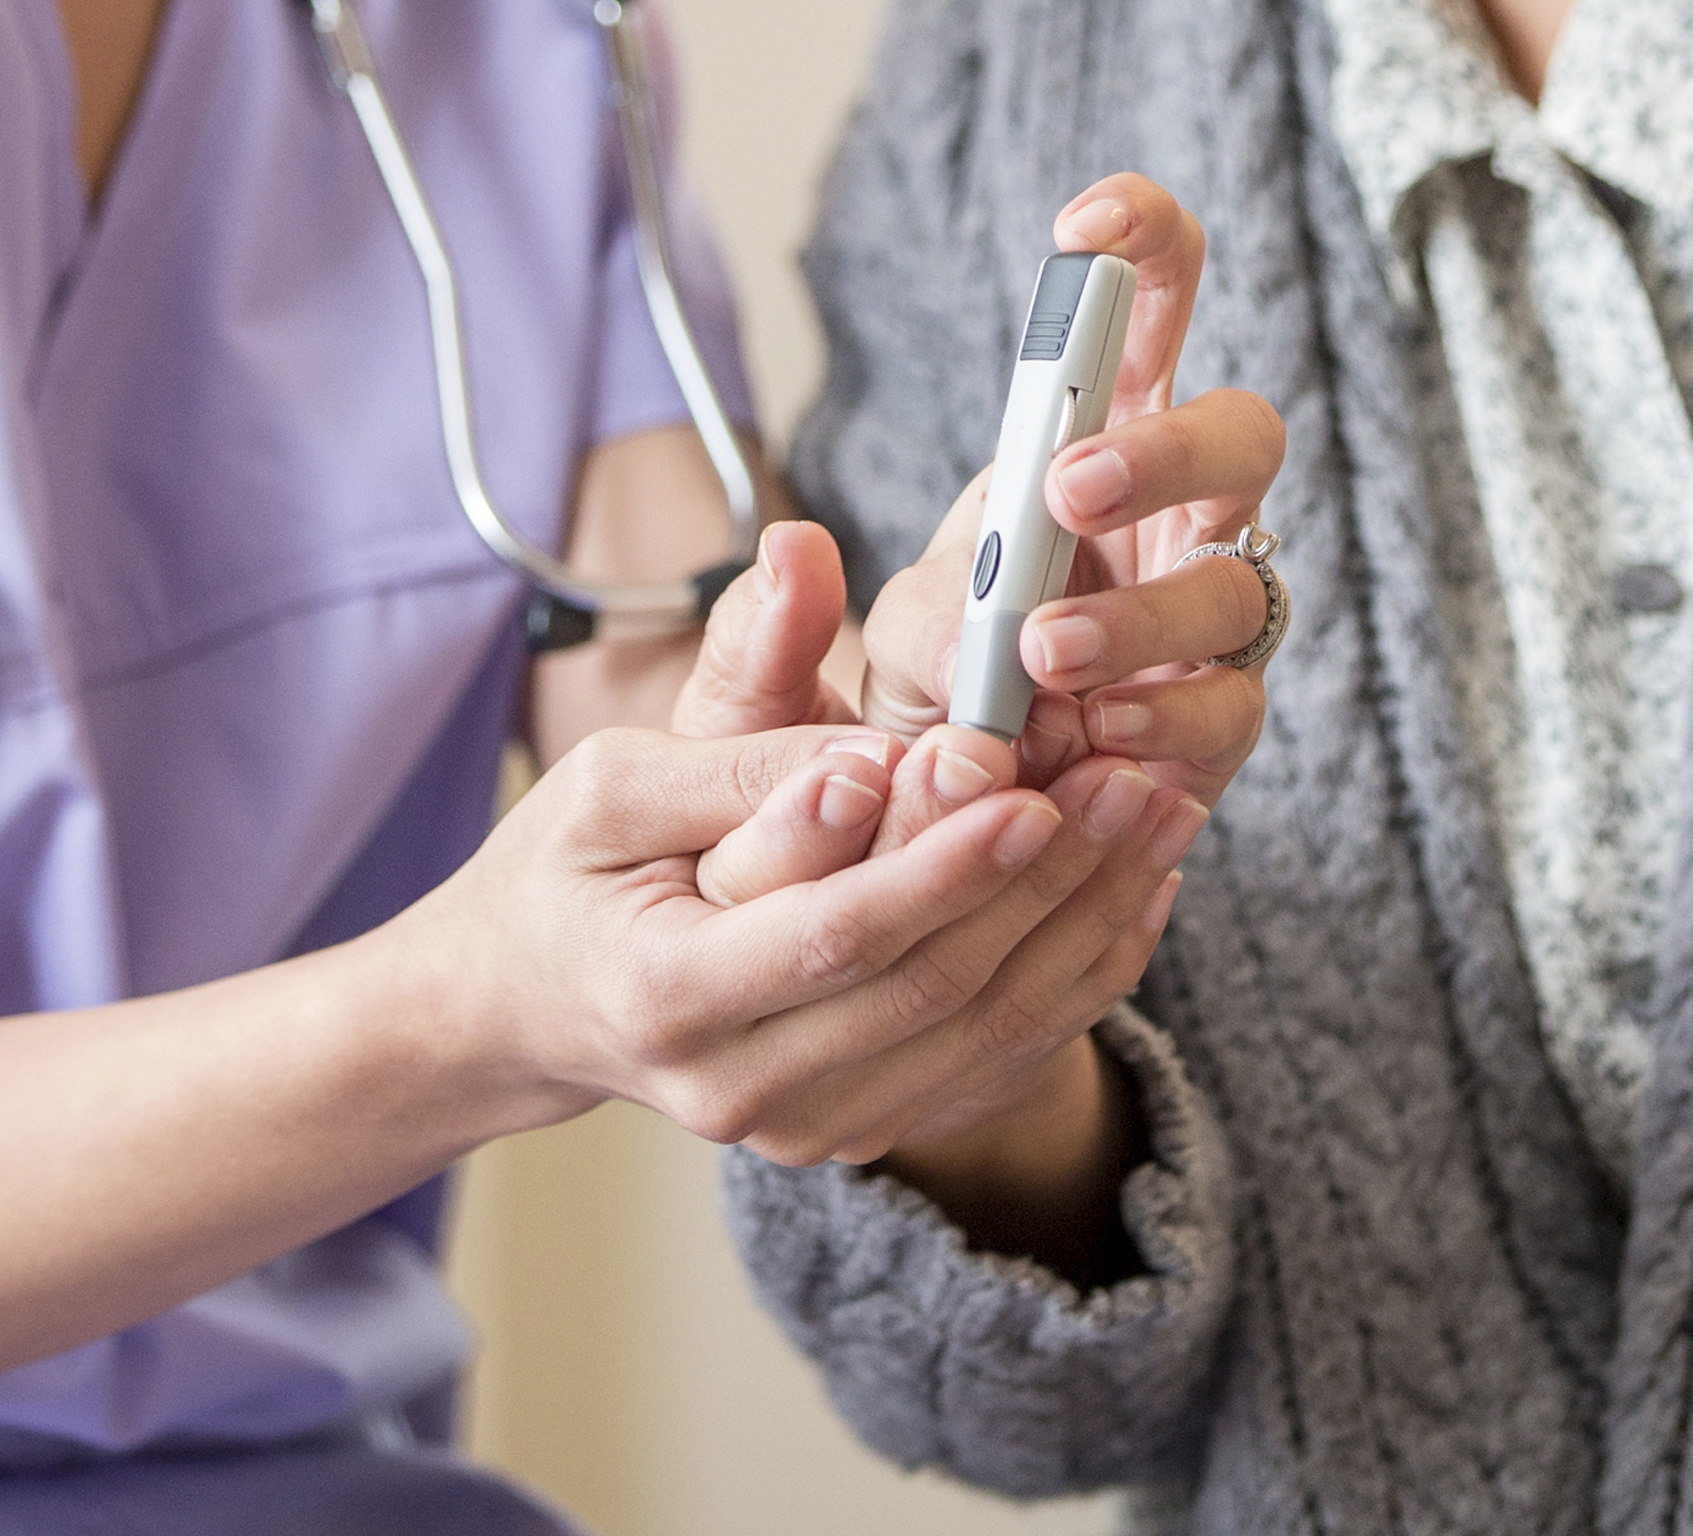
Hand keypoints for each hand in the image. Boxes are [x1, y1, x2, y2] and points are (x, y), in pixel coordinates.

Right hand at [420, 719, 1198, 1168]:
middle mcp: (744, 1090)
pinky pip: (993, 1060)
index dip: (937, 858)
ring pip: (982, 1031)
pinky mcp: (862, 1126)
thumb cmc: (572, 865)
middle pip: (929, 987)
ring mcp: (809, 1127)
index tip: (1022, 773)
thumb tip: (804, 564)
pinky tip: (1136, 892)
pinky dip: (1074, 976)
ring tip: (1160, 812)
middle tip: (1136, 773)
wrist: (532, 1008)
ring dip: (1085, 921)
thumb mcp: (616, 766)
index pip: (834, 930)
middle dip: (1046, 879)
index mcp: (669, 994)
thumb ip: (731, 686)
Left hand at [862, 174, 1279, 837]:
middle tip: (1067, 488)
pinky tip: (1098, 743)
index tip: (1082, 229)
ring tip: (1045, 653)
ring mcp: (1209, 625)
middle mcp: (1174, 522)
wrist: (944, 838)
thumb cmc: (915, 698)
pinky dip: (1165, 720)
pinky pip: (1228, 712)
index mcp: (1092, 444)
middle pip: (1240, 435)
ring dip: (1143, 616)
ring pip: (1238, 584)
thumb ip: (841, 625)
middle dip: (1162, 452)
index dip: (1141, 241)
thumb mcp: (848, 651)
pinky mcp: (1217, 728)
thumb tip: (824, 566)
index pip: (1150, 304)